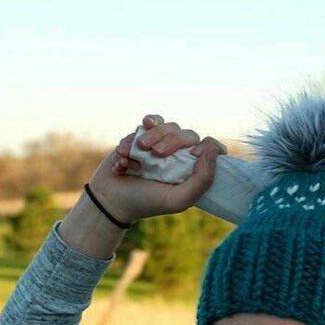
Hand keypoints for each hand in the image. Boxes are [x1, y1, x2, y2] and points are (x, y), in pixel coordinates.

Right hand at [92, 115, 225, 223]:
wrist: (111, 199)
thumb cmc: (147, 202)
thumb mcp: (179, 199)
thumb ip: (202, 179)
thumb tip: (213, 149)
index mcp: (193, 170)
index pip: (211, 148)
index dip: (206, 147)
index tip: (193, 155)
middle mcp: (180, 156)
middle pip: (187, 134)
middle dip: (170, 140)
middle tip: (154, 154)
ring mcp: (161, 145)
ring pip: (167, 126)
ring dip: (150, 136)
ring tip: (134, 152)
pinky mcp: (144, 136)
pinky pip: (149, 122)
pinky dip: (138, 133)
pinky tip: (126, 148)